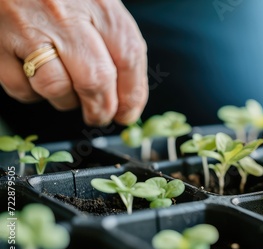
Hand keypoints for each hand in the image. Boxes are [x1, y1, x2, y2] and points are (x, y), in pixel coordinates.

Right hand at [0, 0, 147, 125]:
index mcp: (99, 4)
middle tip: (100, 116)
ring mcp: (28, 27)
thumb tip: (129, 99)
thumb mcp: (99, 4)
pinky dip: (33, 94)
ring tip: (70, 95)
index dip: (132, 95)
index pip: (128, 59)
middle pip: (95, 80)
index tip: (128, 113)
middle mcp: (65, 14)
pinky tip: (38, 81)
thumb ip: (118, 43)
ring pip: (56, 88)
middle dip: (102, 109)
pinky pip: (21, 88)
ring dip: (67, 103)